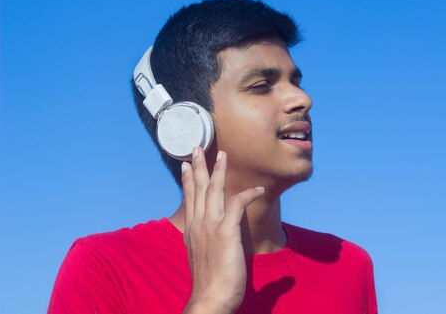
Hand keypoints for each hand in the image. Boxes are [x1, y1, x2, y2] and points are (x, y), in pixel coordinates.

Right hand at [181, 147, 264, 313]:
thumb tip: (220, 241)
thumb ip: (211, 244)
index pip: (189, 199)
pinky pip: (237, 204)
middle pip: (198, 189)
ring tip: (222, 154)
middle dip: (198, 167)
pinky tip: (259, 189)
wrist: (210, 299)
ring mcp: (210, 227)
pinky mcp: (226, 232)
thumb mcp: (204, 258)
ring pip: (214, 190)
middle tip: (197, 148)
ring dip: (218, 170)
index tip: (186, 166)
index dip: (188, 181)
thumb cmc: (210, 283)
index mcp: (192, 231)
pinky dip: (248, 194)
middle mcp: (198, 225)